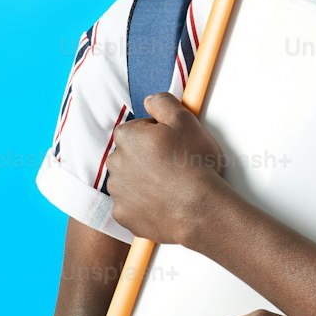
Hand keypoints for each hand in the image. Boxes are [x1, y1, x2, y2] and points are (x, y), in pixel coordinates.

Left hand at [107, 92, 225, 245]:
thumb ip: (163, 102)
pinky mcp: (123, 215)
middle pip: (131, 155)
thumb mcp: (186, 120)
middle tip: (174, 166)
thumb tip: (151, 100)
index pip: (137, 129)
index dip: (157, 135)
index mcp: (127, 136)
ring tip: (171, 187)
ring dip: (145, 182)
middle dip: (148, 158)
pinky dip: (144, 205)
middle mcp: (115, 163)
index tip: (173, 145)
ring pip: (130, 181)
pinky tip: (164, 204)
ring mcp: (118, 191)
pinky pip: (131, 206)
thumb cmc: (194, 165)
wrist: (200, 209)